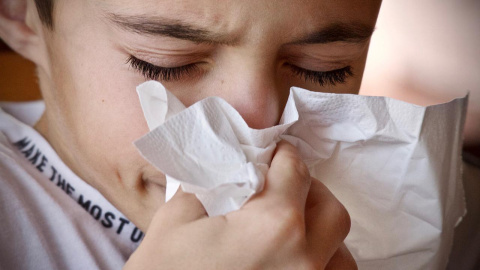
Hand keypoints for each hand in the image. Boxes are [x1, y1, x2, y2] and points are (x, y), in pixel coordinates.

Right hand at [124, 141, 355, 269]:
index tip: (278, 153)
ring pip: (341, 251)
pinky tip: (297, 258)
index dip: (285, 154)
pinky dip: (323, 262)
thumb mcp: (175, 220)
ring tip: (295, 225)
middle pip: (330, 209)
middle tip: (284, 186)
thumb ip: (209, 185)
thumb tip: (229, 171)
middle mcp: (303, 258)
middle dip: (310, 189)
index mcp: (273, 225)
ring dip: (322, 230)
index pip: (295, 172)